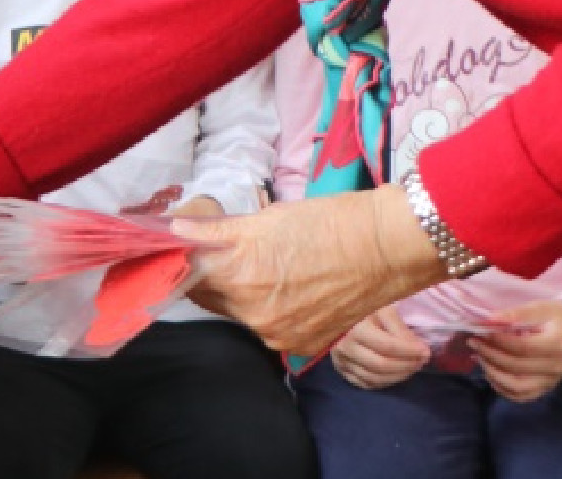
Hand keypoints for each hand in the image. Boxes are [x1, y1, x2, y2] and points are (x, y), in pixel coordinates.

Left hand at [177, 186, 444, 355]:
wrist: (388, 248)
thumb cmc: (329, 221)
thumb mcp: (267, 217)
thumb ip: (216, 231)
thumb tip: (173, 230)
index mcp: (238, 275)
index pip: (186, 272)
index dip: (183, 255)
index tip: (183, 243)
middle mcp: (251, 314)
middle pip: (209, 296)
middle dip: (209, 274)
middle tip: (221, 249)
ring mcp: (275, 334)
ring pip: (237, 312)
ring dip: (237, 292)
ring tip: (262, 265)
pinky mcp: (298, 344)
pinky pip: (266, 326)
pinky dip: (266, 308)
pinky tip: (284, 285)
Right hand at [330, 307, 429, 389]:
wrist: (334, 311)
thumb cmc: (361, 306)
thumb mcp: (382, 307)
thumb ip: (399, 327)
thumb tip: (417, 347)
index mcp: (355, 329)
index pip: (387, 346)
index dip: (409, 351)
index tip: (426, 350)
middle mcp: (345, 349)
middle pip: (381, 365)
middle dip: (406, 365)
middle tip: (422, 361)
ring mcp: (342, 362)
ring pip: (374, 378)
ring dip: (398, 376)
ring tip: (413, 367)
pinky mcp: (342, 371)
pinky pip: (366, 384)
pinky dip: (385, 382)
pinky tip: (397, 374)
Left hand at [469, 299, 561, 403]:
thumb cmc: (556, 317)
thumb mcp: (540, 308)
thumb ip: (516, 314)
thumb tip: (489, 321)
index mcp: (557, 344)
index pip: (522, 347)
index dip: (499, 341)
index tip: (481, 331)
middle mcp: (555, 367)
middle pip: (516, 367)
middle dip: (490, 354)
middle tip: (474, 341)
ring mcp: (550, 381)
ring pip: (516, 387)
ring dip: (493, 373)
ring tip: (480, 357)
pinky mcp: (544, 389)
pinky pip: (520, 395)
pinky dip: (501, 387)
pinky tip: (491, 372)